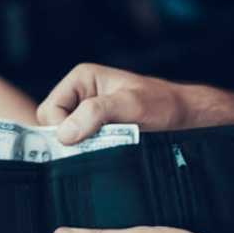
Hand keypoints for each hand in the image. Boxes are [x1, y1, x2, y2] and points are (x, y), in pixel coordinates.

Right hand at [38, 64, 191, 144]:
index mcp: (81, 79)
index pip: (49, 111)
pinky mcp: (96, 132)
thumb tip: (64, 133)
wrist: (184, 117)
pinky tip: (108, 151)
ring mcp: (87, 115)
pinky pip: (80, 147)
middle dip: (71, 139)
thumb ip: (96, 113)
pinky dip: (90, 153)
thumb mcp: (130, 104)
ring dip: (82, 148)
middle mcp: (80, 95)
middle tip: (99, 143)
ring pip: (65, 140)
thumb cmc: (162, 104)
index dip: (62, 129)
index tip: (83, 140)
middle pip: (52, 127)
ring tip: (108, 145)